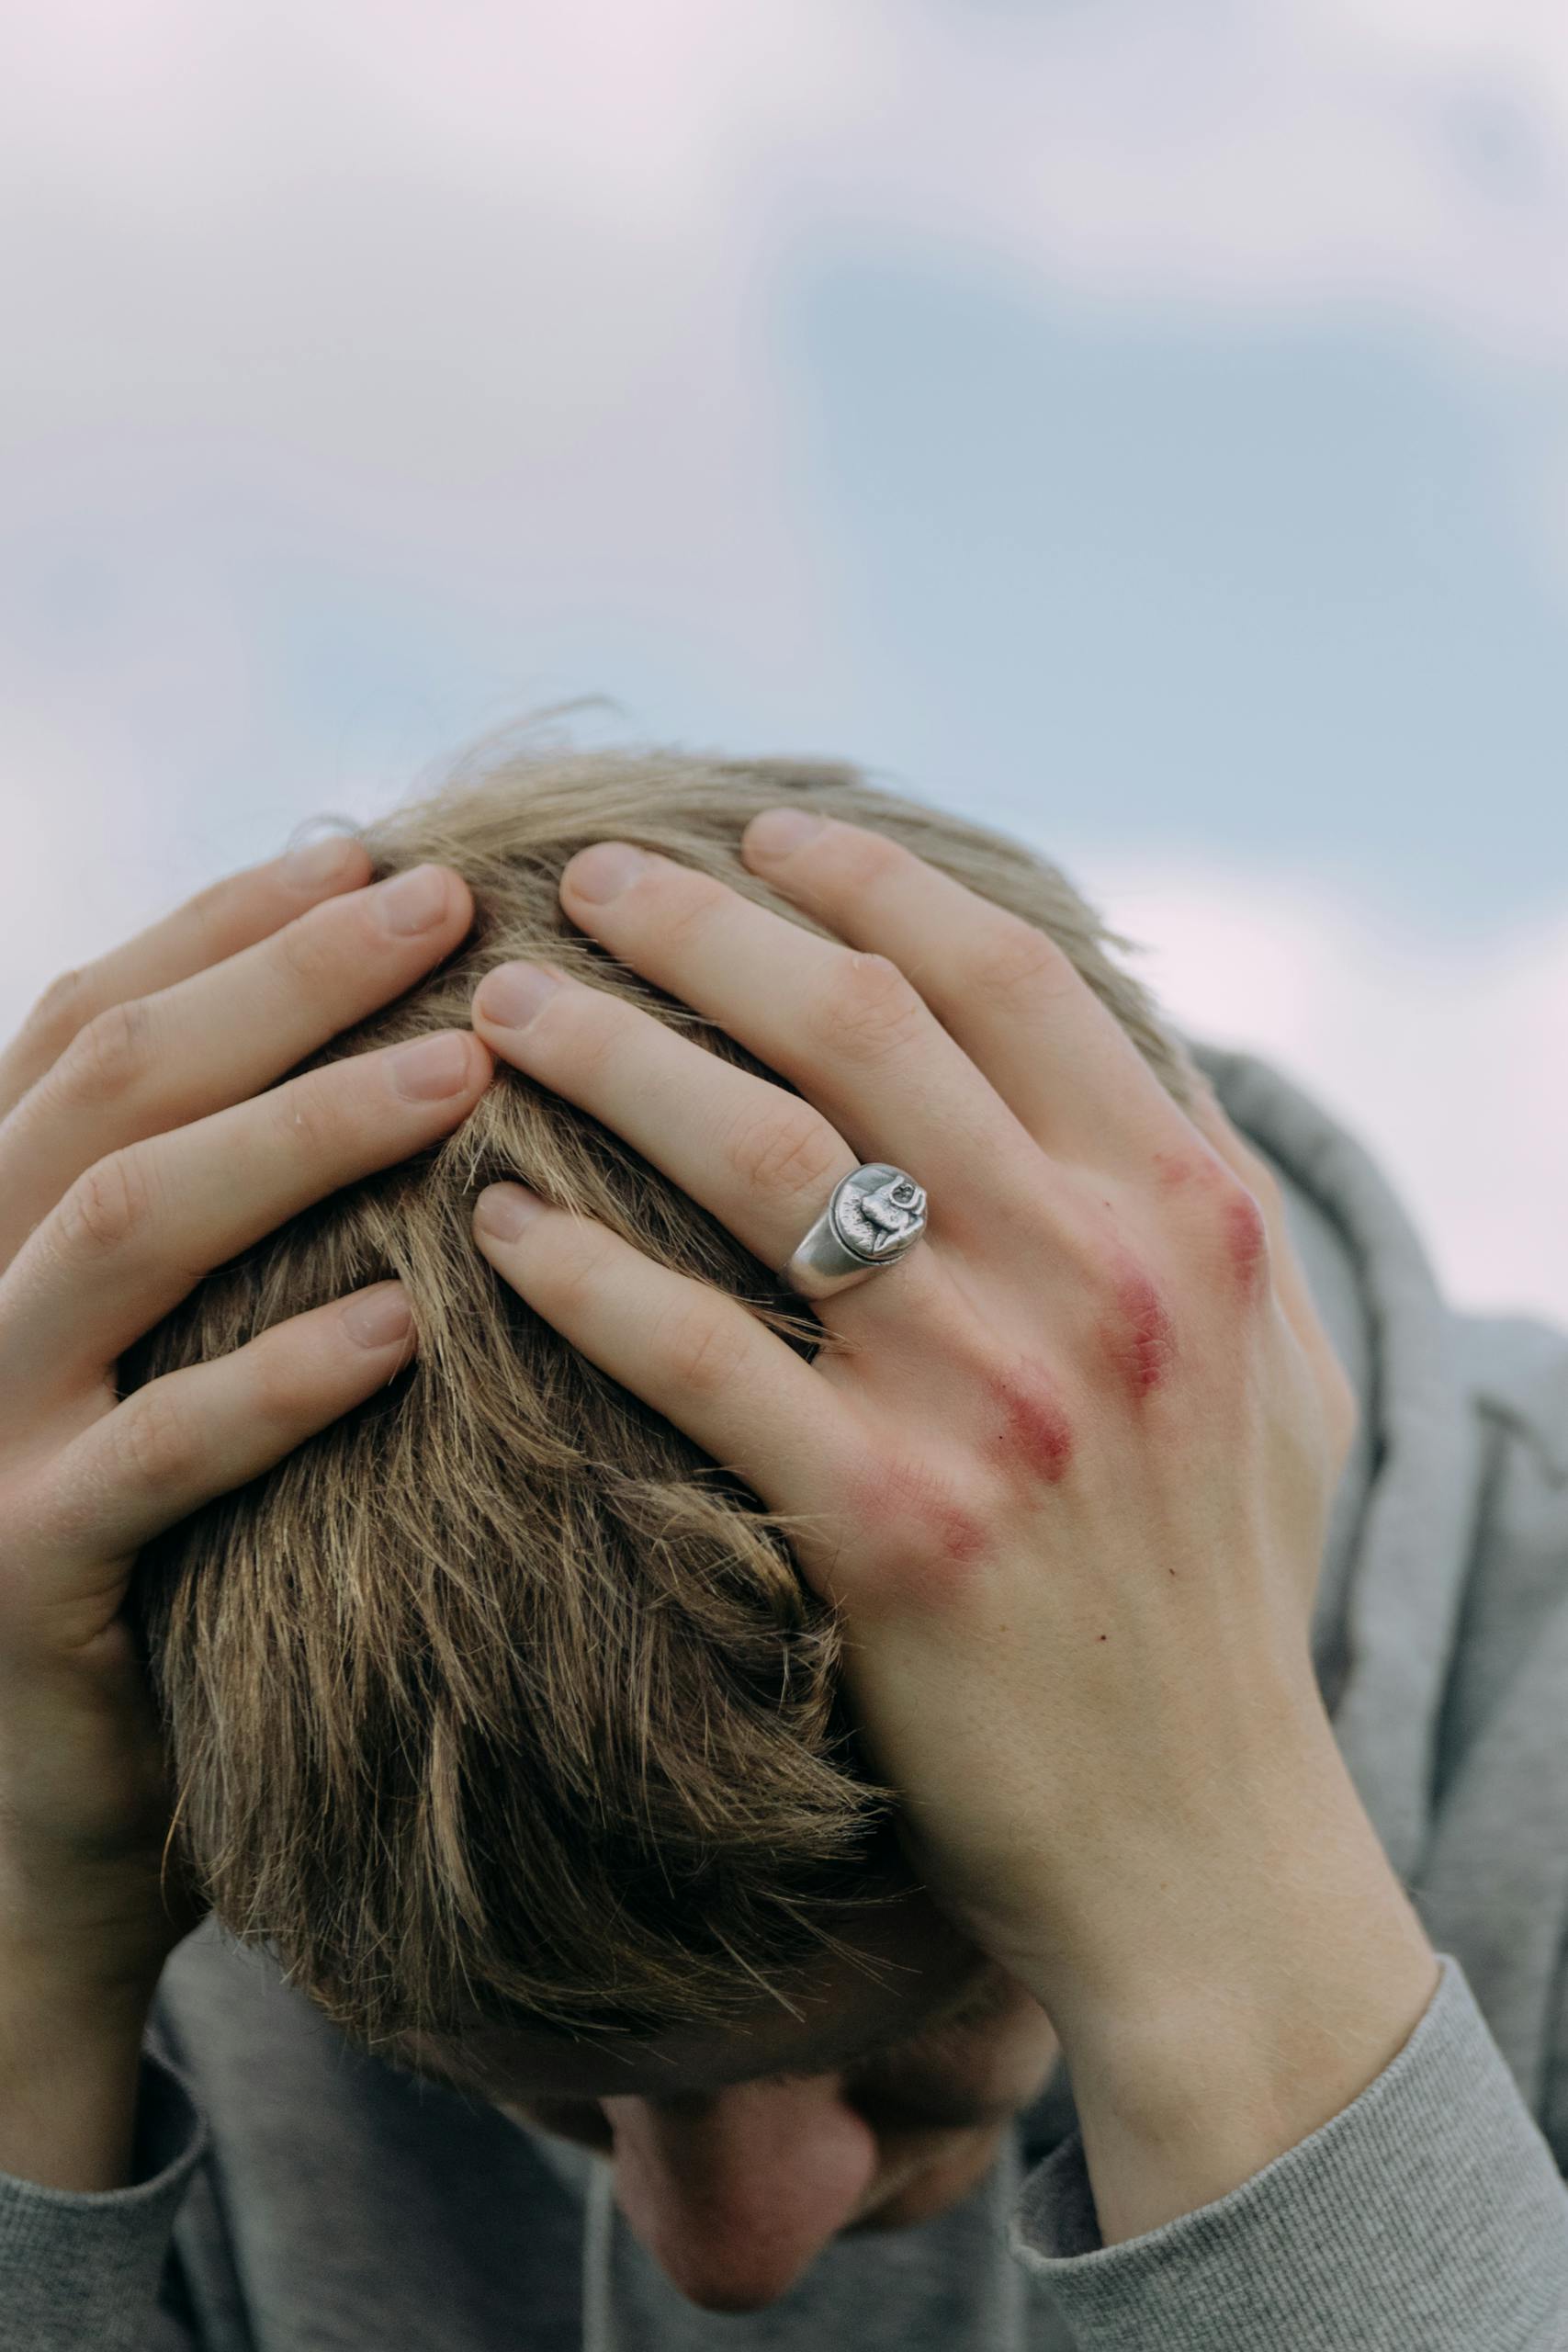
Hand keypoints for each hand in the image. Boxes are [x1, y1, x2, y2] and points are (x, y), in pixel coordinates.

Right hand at [0, 844, 489, 2005]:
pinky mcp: (22, 1576)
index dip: (226, 923)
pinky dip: (276, 1379)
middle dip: (281, 977)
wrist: (26, 1810)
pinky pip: (153, 1458)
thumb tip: (364, 1028)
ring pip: (122, 1226)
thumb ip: (206, 1207)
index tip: (378, 850)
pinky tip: (405, 1324)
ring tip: (461, 1073)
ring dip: (297, 1133)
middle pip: (115, 1084)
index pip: (93, 1020)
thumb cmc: (148, 1550)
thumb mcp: (155, 1354)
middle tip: (448, 905)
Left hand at [467, 813, 1359, 2035]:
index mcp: (1190, 1210)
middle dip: (699, 925)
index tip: (760, 835)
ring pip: (762, 1156)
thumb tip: (1101, 1048)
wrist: (1196, 1837)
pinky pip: (696, 1356)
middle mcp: (1098, 1272)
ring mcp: (994, 1396)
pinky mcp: (889, 1526)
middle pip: (862, 1026)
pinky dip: (583, 1274)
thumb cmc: (1221, 1591)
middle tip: (581, 880)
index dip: (869, 881)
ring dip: (610, 1057)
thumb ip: (1197, 1196)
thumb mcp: (1275, 1366)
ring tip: (500, 1014)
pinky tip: (497, 1227)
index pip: (1008, 975)